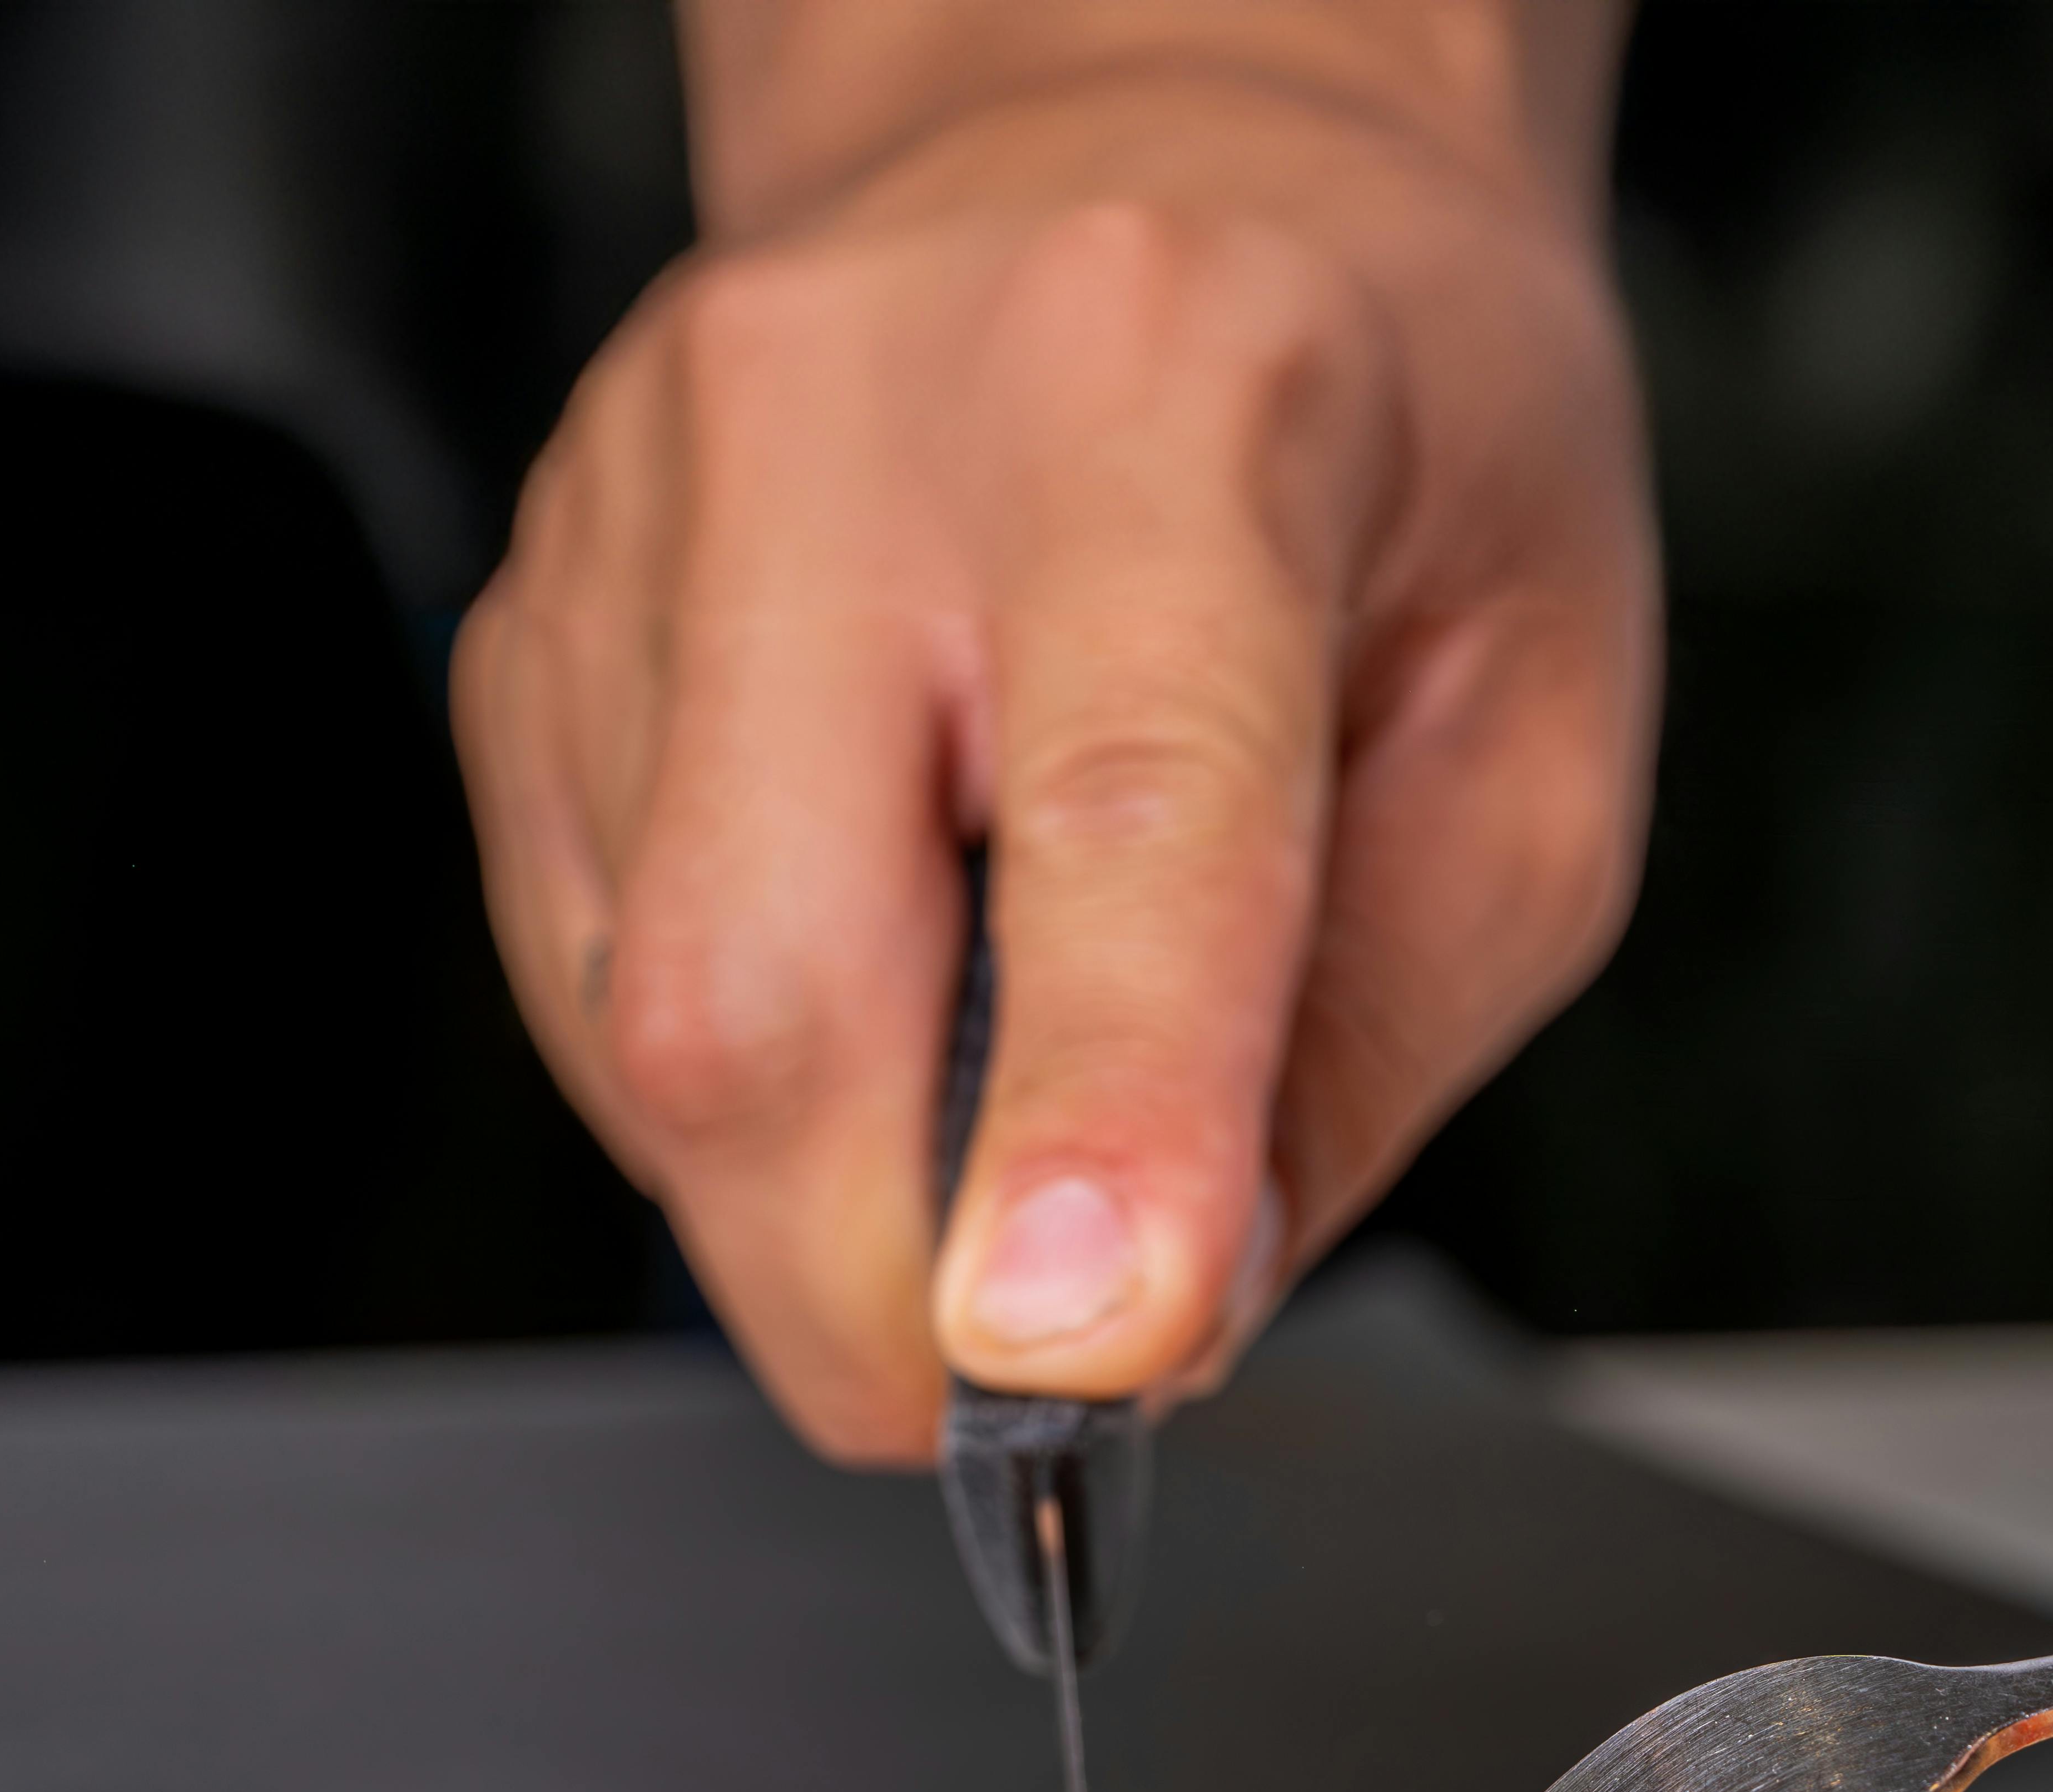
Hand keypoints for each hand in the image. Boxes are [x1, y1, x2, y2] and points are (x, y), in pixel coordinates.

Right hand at [454, 1, 1651, 1460]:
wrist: (1146, 159)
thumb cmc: (1371, 431)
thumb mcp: (1524, 730)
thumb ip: (1367, 1041)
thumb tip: (1162, 1315)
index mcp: (1175, 394)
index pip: (1121, 815)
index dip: (1096, 1126)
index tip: (1085, 1355)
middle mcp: (848, 428)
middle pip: (762, 995)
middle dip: (878, 1296)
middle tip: (1021, 1371)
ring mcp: (637, 520)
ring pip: (645, 1035)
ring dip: (818, 1191)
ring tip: (986, 1062)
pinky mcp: (527, 629)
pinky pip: (581, 993)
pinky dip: (738, 1094)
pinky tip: (870, 974)